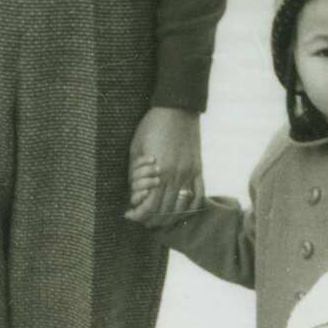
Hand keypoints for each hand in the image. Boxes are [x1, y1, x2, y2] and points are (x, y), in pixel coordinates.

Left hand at [124, 108, 203, 225]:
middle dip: (150, 219)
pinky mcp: (198, 169)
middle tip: (140, 219)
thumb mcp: (136, 149)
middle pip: (165, 211)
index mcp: (159, 172)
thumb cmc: (151, 126)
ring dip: (168, 217)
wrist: (177, 108)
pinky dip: (189, 208)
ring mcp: (190, 173)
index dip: (137, 215)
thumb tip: (135, 193)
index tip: (128, 214)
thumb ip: (134, 173)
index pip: (149, 206)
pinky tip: (179, 211)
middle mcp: (176, 176)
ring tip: (157, 218)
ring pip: (181, 207)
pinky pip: (197, 196)